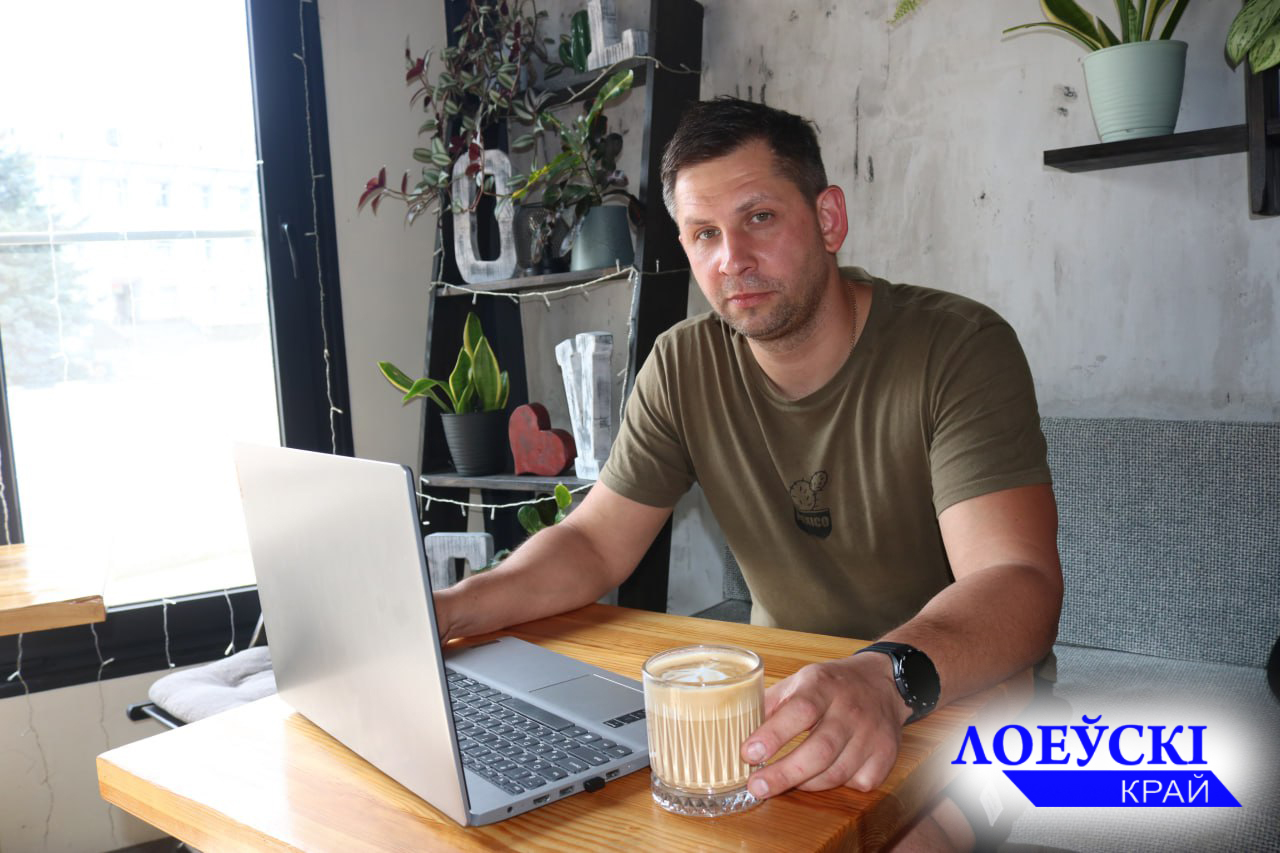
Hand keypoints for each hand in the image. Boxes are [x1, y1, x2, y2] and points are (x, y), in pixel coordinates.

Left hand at [741, 653, 910, 799]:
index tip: (748, 754)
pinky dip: (835, 785)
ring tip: (781, 783)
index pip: (799, 711)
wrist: (882, 683)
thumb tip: (737, 730)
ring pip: (837, 772)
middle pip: (819, 749)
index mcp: (822, 685)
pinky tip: (820, 776)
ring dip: (805, 783)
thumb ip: (771, 704)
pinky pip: (857, 782)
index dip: (773, 735)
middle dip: (784, 774)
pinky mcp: (886, 755)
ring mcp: (872, 733)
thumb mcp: (799, 681)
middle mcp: (850, 709)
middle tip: (757, 787)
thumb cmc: (831, 686)